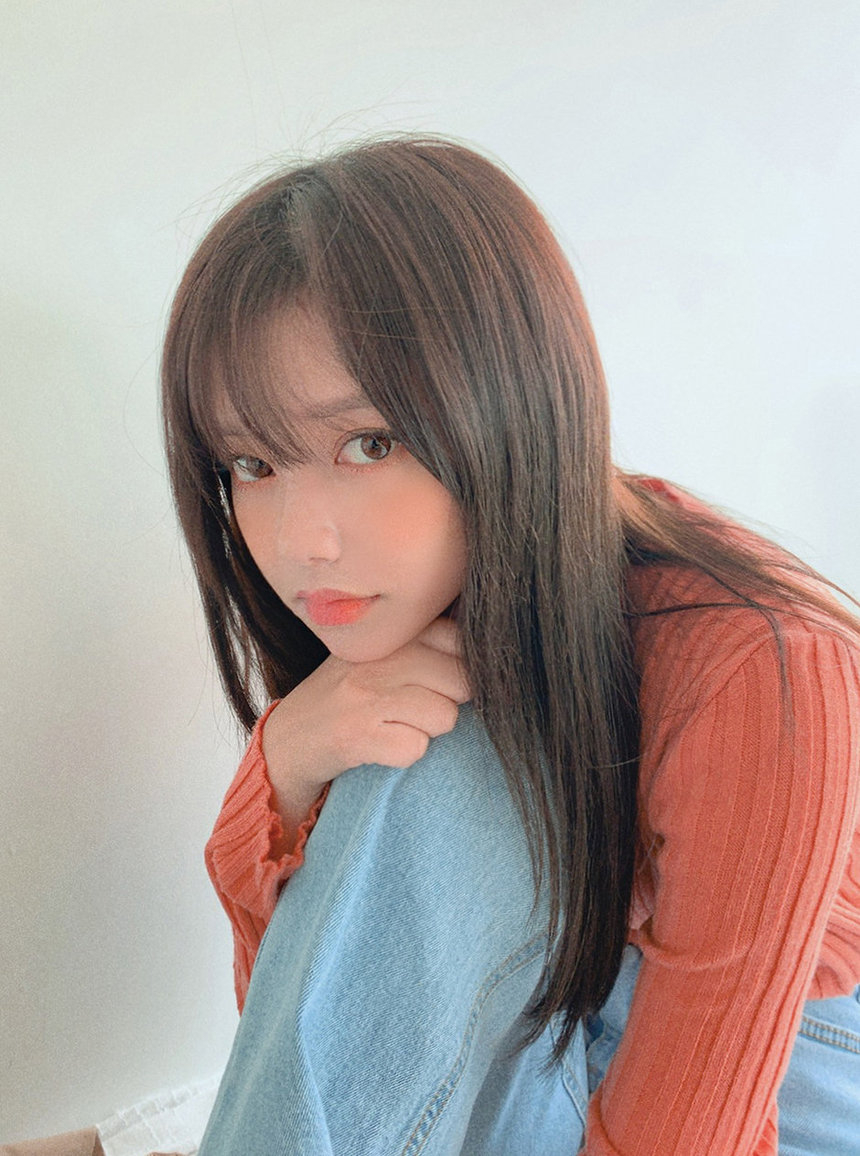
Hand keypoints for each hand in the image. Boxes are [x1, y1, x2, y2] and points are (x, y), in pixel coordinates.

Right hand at [261, 616, 469, 839]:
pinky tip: (383, 745)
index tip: (441, 682)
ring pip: (445, 716)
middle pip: (461, 681)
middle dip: (449, 703)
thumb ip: (424, 645)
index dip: (461, 668)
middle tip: (415, 709)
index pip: (459, 641)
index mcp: (388, 634)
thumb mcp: (378, 656)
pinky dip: (405, 754)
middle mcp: (378, 658)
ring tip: (397, 726)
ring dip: (428, 730)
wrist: (289, 739)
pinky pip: (416, 748)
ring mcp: (366, 695)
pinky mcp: (358, 734)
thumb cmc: (346, 696)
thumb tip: (488, 646)